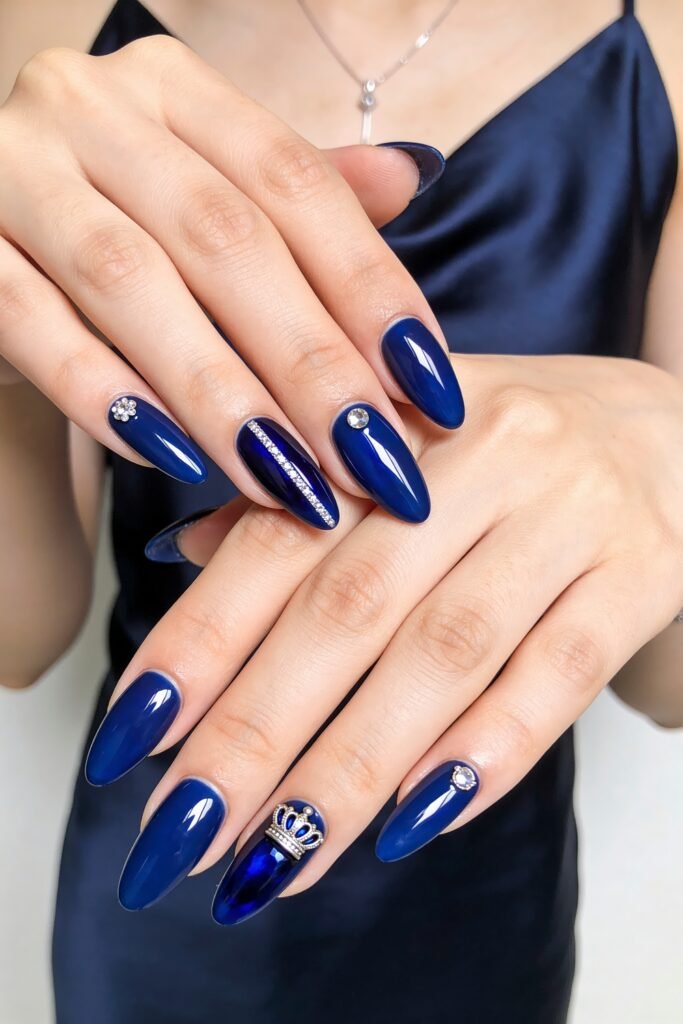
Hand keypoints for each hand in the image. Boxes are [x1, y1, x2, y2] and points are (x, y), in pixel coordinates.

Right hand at [0, 37, 460, 523]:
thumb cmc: (121, 234)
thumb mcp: (211, 200)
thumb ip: (301, 194)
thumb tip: (411, 174)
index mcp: (174, 90)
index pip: (296, 184)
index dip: (372, 290)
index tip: (430, 391)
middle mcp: (91, 106)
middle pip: (227, 238)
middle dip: (312, 364)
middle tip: (373, 464)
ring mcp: (10, 167)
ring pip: (132, 282)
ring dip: (223, 395)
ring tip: (290, 483)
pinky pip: (29, 322)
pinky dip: (104, 394)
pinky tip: (170, 459)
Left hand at [87, 353, 682, 918]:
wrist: (671, 426)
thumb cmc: (512, 447)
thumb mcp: (402, 441)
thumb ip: (298, 496)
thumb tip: (183, 556)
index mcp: (398, 420)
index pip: (277, 538)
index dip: (199, 639)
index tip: (129, 740)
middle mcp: (480, 459)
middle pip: (348, 608)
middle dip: (254, 730)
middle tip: (180, 833)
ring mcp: (567, 516)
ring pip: (444, 655)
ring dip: (351, 767)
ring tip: (276, 859)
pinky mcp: (642, 573)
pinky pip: (558, 675)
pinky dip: (483, 752)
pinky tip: (412, 824)